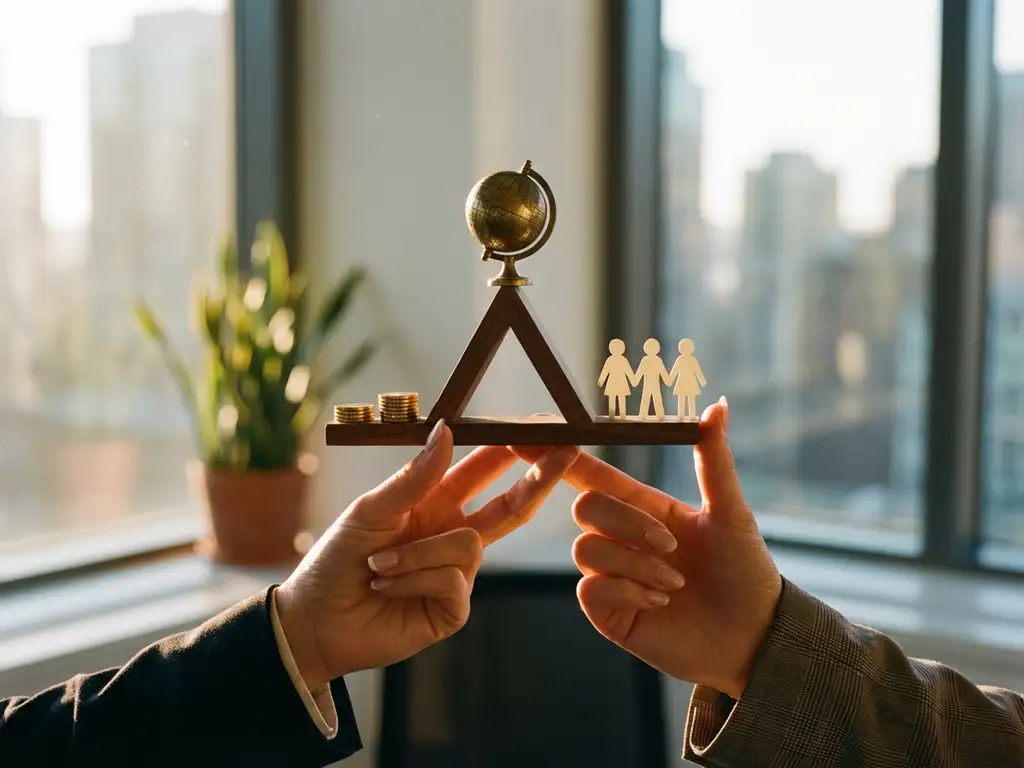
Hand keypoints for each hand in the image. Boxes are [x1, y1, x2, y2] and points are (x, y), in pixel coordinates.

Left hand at [276, 420, 578, 689]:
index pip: (485, 471)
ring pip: (468, 545)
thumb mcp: (373, 509)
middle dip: (537, 481)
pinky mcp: (453, 609)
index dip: (512, 449)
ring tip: (378, 566)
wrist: (315, 621)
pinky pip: (455, 583)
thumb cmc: (336, 560)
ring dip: (417, 554)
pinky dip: (414, 580)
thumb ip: (416, 476)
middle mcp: (453, 535)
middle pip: (509, 507)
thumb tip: (447, 431)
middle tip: (565, 455)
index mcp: (436, 504)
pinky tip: (387, 589)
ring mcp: (457, 574)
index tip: (542, 428)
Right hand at [514, 398, 780, 699]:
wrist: (754, 636)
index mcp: (642, 506)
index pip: (590, 475)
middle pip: (584, 508)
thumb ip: (714, 459)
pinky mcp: (608, 612)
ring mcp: (611, 575)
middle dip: (626, 524)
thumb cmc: (745, 570)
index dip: (557, 456)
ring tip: (675, 583)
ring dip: (636, 565)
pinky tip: (659, 602)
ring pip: (586, 550)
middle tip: (670, 546)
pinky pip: (589, 590)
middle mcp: (620, 537)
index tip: (525, 437)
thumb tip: (718, 405)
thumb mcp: (730, 511)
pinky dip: (627, 591)